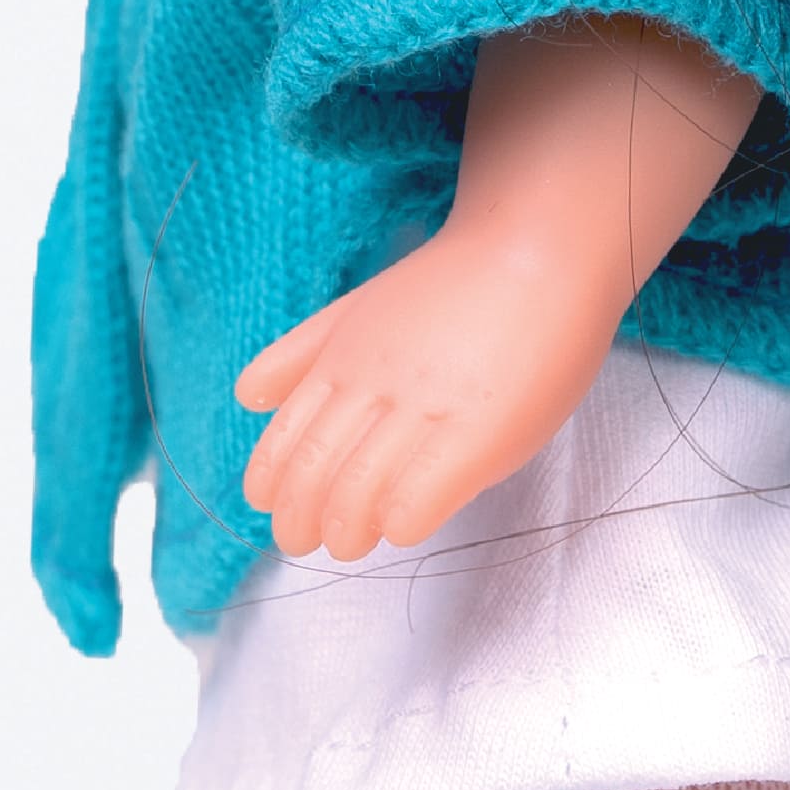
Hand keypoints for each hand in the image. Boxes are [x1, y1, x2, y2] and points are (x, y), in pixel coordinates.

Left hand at [233, 224, 621, 563]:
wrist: (541, 247)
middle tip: (306, 542)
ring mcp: (426, 409)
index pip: (286, 442)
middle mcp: (374, 385)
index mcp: (343, 360)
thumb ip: (307, 351)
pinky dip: (399, 523)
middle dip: (300, 521)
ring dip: (346, 530)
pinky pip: (417, 498)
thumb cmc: (462, 284)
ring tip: (352, 542)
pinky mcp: (478, 434)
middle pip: (314, 473)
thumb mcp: (364, 305)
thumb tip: (248, 394)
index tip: (277, 509)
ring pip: (357, 493)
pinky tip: (406, 526)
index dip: (274, 486)